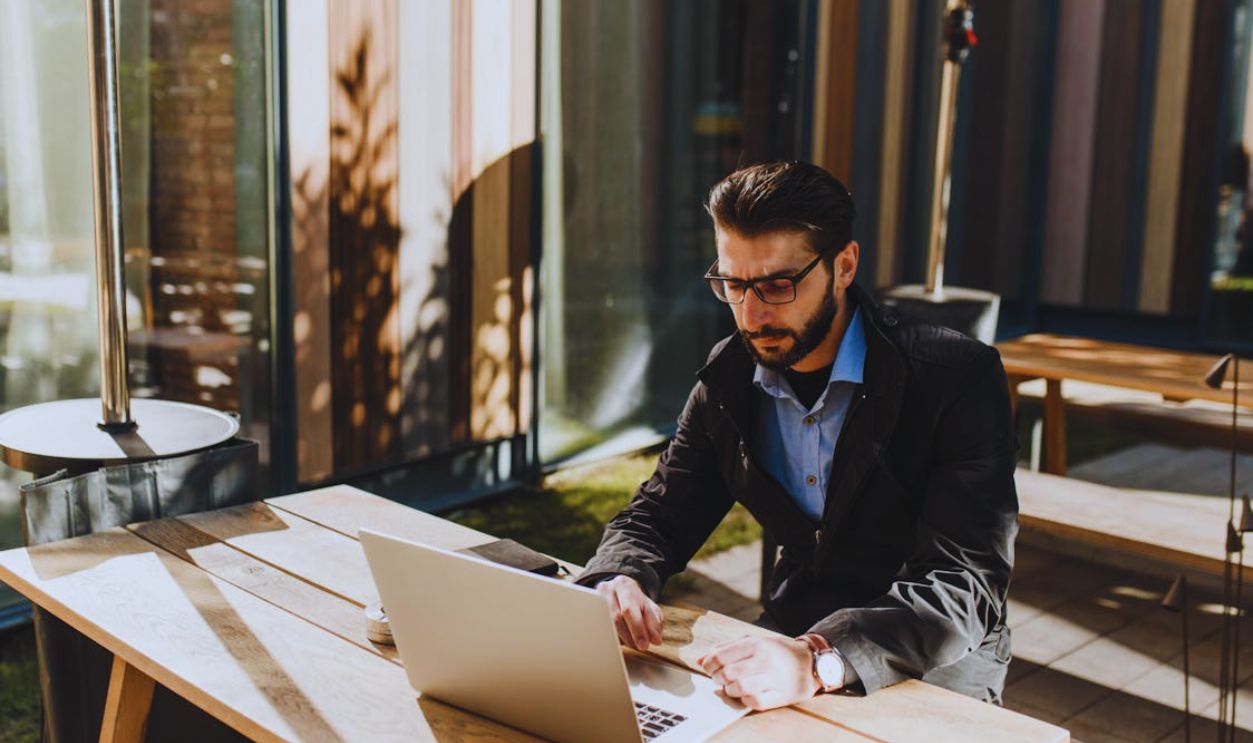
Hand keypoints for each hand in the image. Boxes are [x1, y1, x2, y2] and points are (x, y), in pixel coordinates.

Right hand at [595, 575, 663, 650]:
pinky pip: (600, 628)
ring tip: (633, 644)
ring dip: (621, 639)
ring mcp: (596, 600)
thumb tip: (655, 639)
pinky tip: (620, 641)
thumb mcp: (650, 608)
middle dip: (630, 636)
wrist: (620, 590)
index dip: (638, 629)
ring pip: (607, 625)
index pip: (629, 609)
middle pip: (616, 617)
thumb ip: (654, 622)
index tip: (645, 645)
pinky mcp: (590, 610)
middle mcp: (607, 590)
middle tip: (639, 647)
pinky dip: (611, 638)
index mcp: (624, 586)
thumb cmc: (636, 602)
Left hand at [696, 636, 819, 710]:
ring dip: (729, 690)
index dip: (709, 665)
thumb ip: (725, 649)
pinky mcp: (781, 695)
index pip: (721, 655)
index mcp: (756, 644)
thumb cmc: (777, 652)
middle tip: (720, 678)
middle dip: (718, 678)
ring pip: (739, 688)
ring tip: (732, 687)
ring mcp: (774, 678)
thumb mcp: (753, 642)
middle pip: (727, 673)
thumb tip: (700, 661)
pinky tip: (746, 695)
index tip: (709, 668)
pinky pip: (754, 702)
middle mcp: (765, 660)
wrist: (809, 663)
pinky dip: (744, 700)